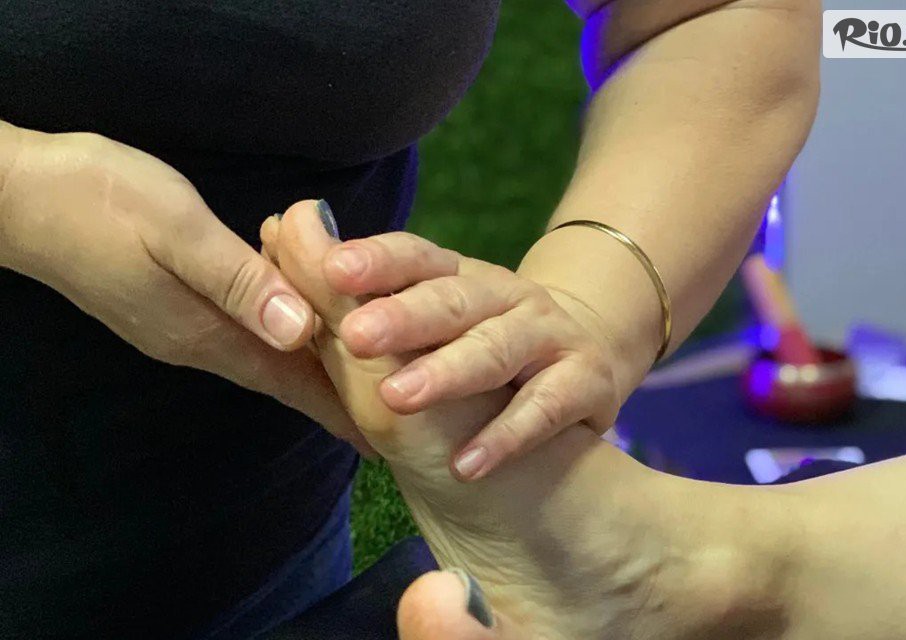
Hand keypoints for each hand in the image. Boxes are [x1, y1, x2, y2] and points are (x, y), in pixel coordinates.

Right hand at [0, 127, 370, 454]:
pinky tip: (299, 323)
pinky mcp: (169, 307)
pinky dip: (279, 334)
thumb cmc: (98, 202)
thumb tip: (300, 330)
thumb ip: (239, 281)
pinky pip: (242, 332)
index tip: (384, 434)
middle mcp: (196, 342)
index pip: (288, 380)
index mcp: (206, 331)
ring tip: (357, 375)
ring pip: (262, 355)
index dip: (337, 405)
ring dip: (308, 367)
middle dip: (332, 394)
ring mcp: (179, 327)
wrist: (15, 197)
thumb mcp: (177, 231)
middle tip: (388, 409)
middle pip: (280, 375)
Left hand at [314, 231, 625, 479]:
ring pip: (498, 348)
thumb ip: (349, 297)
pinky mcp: (585, 380)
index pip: (416, 257)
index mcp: (457, 276)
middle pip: (453, 300)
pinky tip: (466, 464)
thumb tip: (279, 231)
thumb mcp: (416, 323)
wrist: (579, 368)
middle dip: (404, 316)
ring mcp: (548, 334)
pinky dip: (506, 435)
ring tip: (398, 400)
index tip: (333, 269)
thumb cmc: (475, 351)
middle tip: (356, 336)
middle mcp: (505, 295)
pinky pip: (546, 406)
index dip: (377, 261)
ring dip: (449, 372)